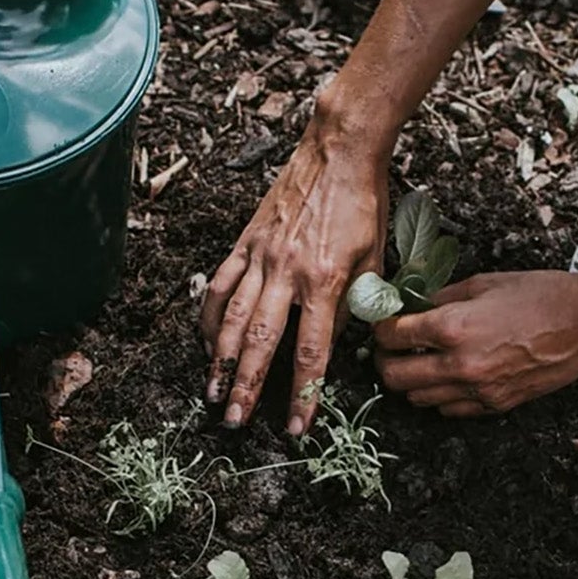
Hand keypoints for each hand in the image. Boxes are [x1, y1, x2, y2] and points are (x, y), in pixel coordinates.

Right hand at [202, 130, 387, 432]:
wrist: (339, 151)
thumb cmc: (363, 205)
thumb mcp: (374, 260)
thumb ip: (355, 305)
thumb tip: (339, 344)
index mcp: (325, 280)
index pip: (311, 352)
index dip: (302, 394)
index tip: (295, 427)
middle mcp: (287, 272)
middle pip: (260, 342)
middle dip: (245, 386)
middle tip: (234, 420)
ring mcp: (260, 256)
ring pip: (231, 317)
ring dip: (219, 359)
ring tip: (212, 391)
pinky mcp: (244, 242)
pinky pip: (220, 285)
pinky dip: (208, 316)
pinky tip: (203, 342)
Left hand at [374, 270, 577, 415]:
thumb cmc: (542, 296)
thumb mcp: (484, 284)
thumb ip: (441, 298)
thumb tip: (413, 306)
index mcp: (453, 327)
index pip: (391, 336)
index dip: (380, 327)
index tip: (382, 323)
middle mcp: (459, 364)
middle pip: (393, 376)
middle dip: (384, 360)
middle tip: (389, 347)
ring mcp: (477, 390)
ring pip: (417, 399)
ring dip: (410, 381)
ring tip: (418, 361)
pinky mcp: (494, 405)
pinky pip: (449, 410)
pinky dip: (439, 396)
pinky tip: (447, 377)